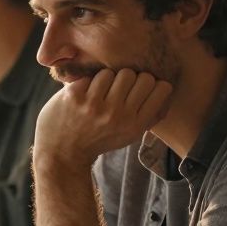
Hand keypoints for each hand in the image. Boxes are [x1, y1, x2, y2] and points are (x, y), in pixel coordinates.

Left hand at [35, 68, 171, 168]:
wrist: (60, 154)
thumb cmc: (98, 140)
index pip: (161, 88)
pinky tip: (83, 96)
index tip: (141, 89)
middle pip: (141, 76)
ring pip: (117, 72)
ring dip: (109, 79)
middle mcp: (118, 116)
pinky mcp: (75, 96)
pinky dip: (89, 83)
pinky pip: (94, 74)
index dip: (153, 84)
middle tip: (118, 90)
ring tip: (100, 93)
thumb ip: (147, 116)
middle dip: (131, 80)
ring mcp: (95, 106)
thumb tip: (166, 88)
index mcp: (134, 126)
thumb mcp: (127, 136)